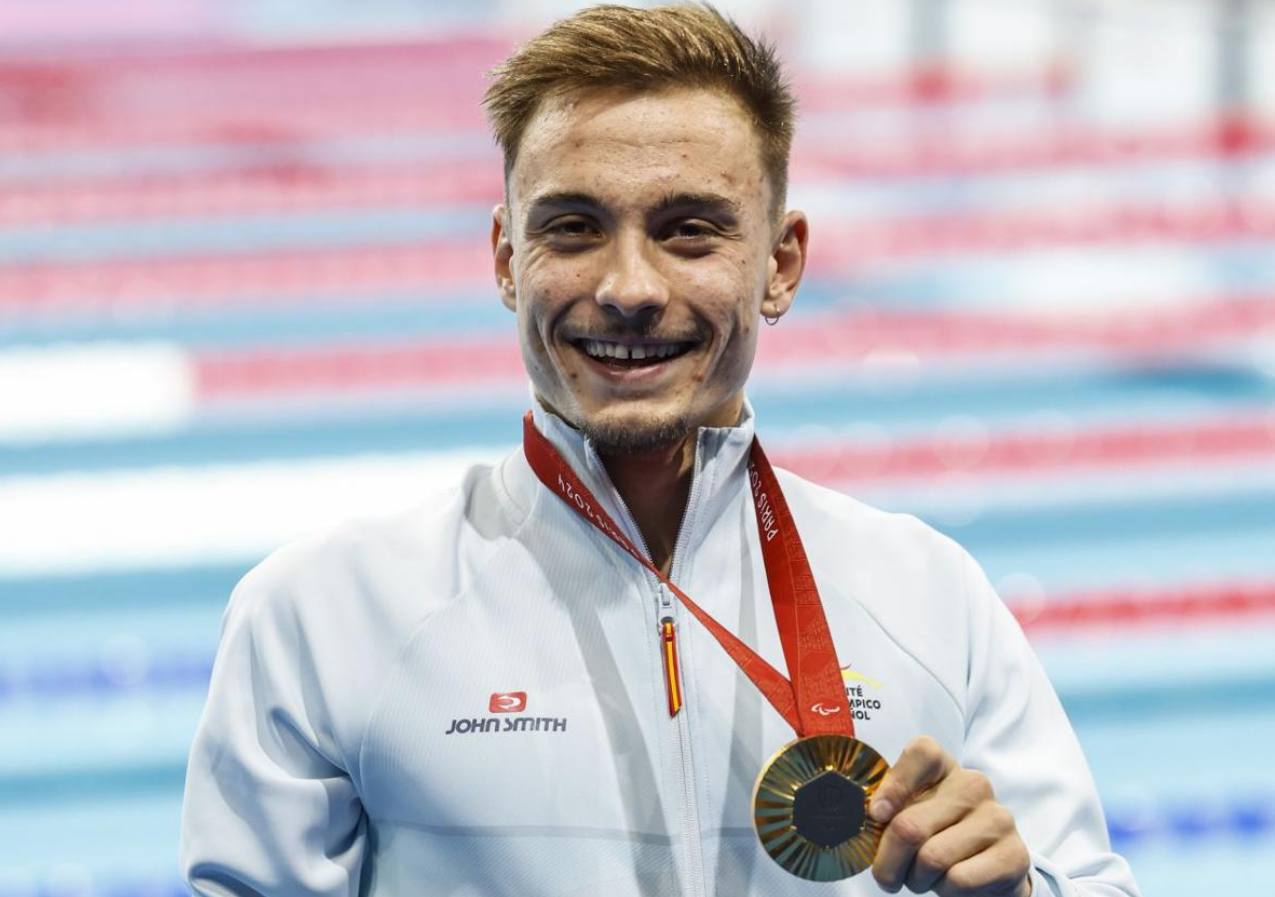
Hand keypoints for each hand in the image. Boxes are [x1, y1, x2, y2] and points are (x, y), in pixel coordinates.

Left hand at [867, 736, 1030, 896]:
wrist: (985, 872)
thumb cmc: (934, 837)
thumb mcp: (908, 815)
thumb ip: (888, 810)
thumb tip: (870, 816)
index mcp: (944, 766)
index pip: (922, 752)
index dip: (893, 786)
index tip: (876, 815)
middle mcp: (974, 785)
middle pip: (910, 826)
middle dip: (889, 862)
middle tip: (889, 874)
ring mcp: (997, 818)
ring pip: (932, 858)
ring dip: (917, 880)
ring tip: (924, 877)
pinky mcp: (1013, 855)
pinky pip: (959, 880)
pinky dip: (945, 891)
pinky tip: (951, 885)